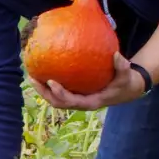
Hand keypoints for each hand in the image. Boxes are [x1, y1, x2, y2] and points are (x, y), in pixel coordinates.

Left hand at [31, 52, 146, 111]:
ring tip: (31, 76)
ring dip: (42, 90)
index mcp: (92, 102)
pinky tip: (41, 72)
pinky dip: (48, 85)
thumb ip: (122, 67)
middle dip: (43, 93)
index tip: (50, 81)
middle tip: (32, 78)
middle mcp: (81, 103)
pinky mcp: (75, 94)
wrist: (128, 89)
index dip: (60, 94)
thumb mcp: (127, 76)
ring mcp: (77, 100)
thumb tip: (116, 55)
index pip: (72, 102)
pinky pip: (58, 92)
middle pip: (57, 102)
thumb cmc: (126, 83)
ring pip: (55, 99)